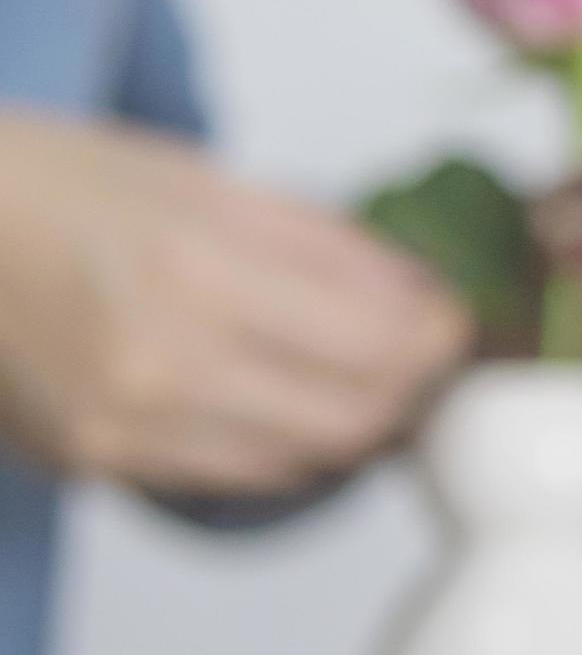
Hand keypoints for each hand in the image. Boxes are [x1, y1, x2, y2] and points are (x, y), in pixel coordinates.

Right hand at [0, 114, 471, 494]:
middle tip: (425, 357)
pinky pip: (233, 473)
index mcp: (195, 269)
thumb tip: (421, 293)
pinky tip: (288, 400)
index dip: (438, 337)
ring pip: (303, 456)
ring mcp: (122, 423)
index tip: (453, 319)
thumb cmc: (54, 185)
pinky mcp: (96, 459)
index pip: (378, 341)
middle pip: (355, 414)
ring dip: (355, 423)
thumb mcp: (201, 181)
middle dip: (411, 388)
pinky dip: (285, 444)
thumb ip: (322, 244)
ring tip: (364, 377)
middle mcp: (160, 360)